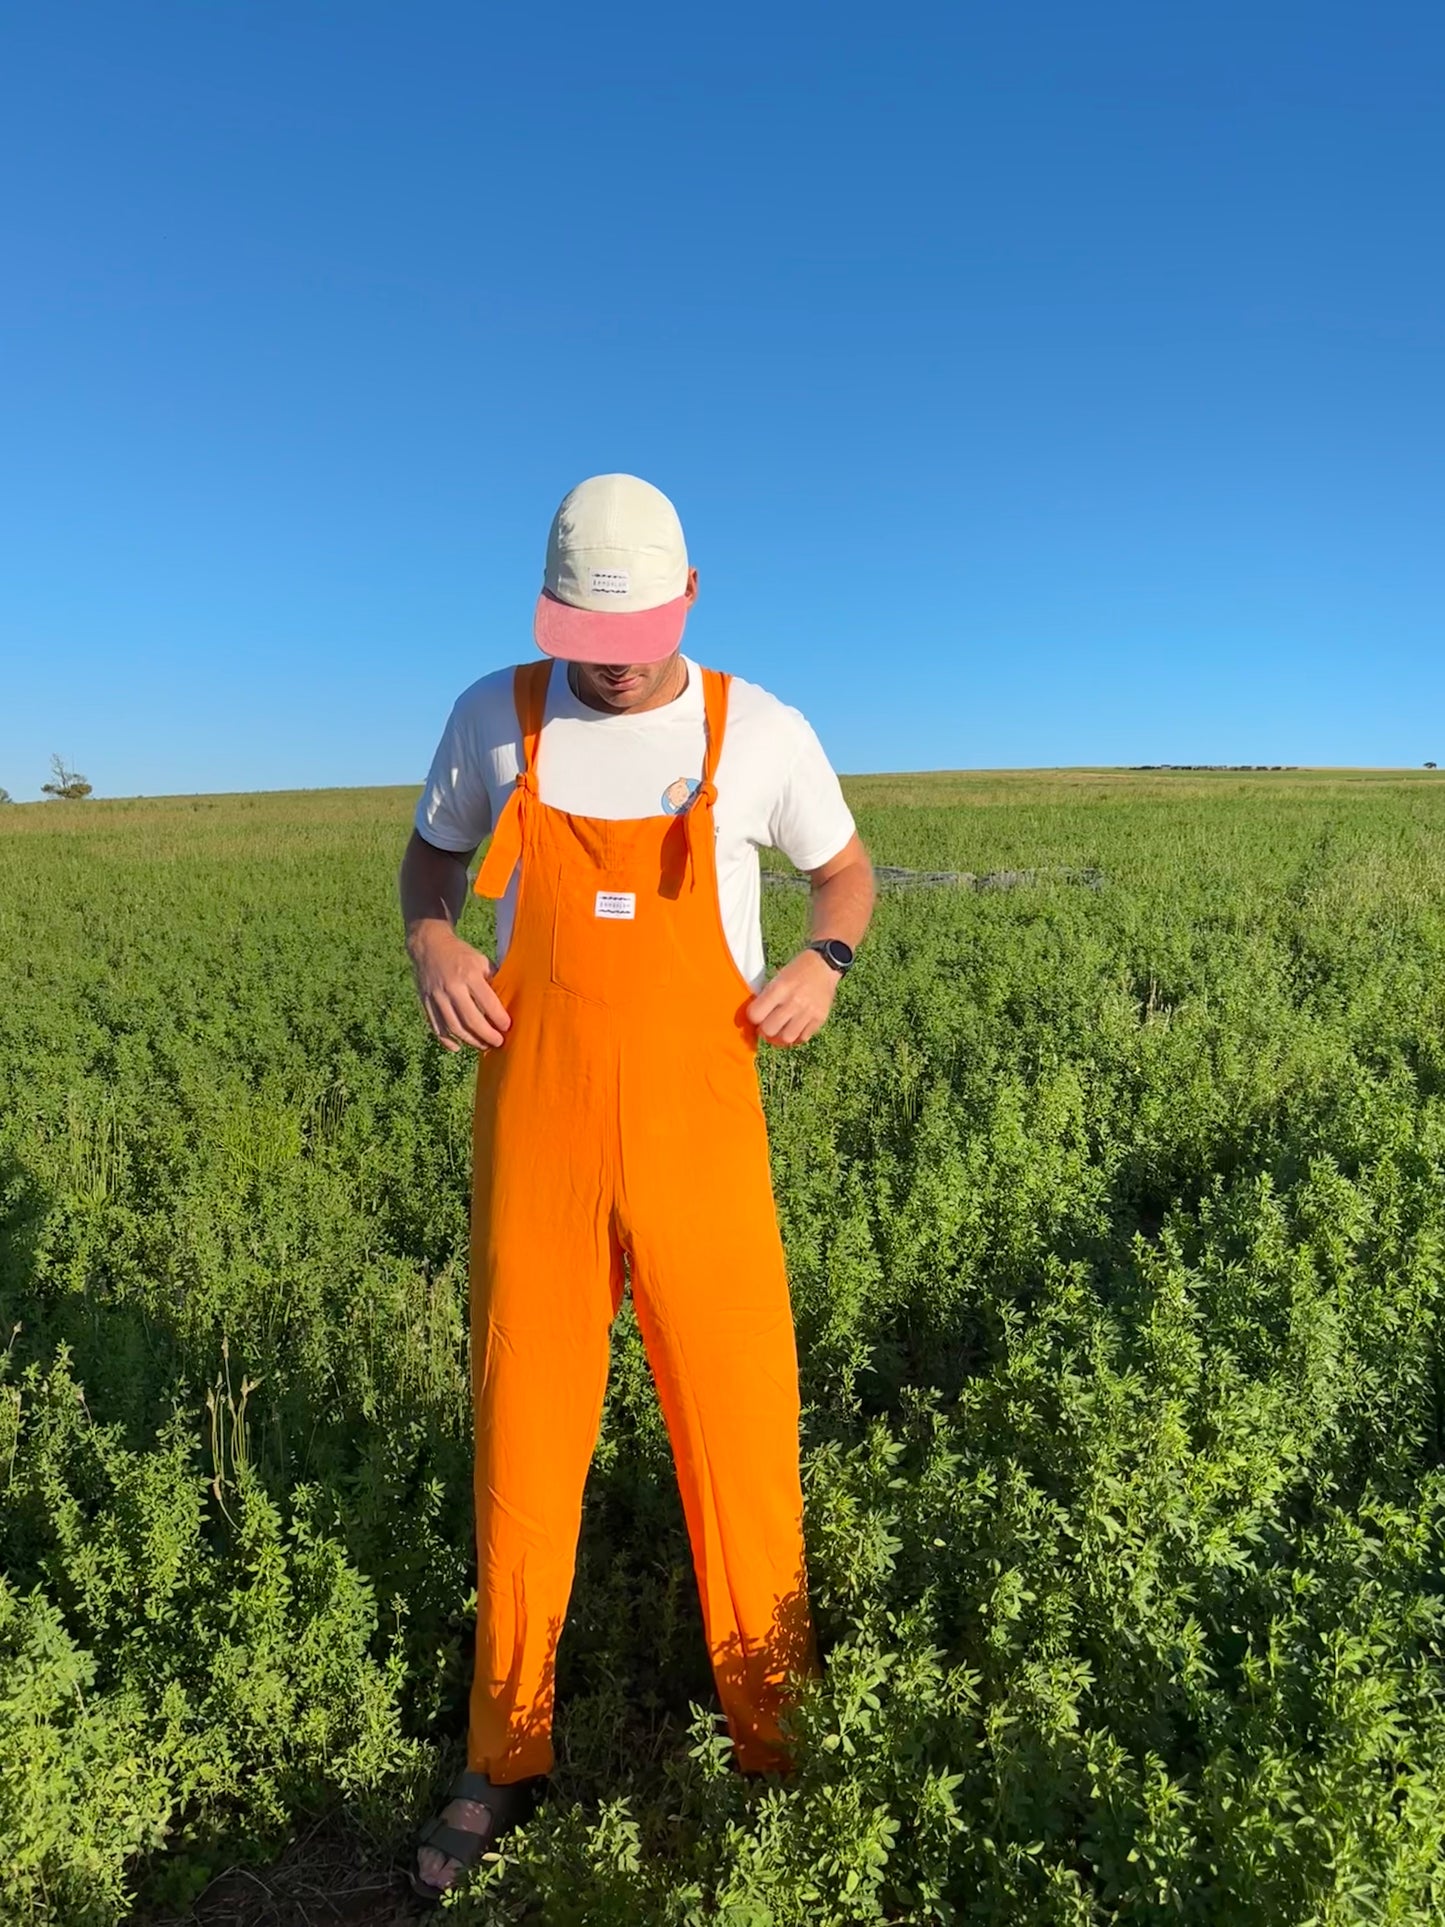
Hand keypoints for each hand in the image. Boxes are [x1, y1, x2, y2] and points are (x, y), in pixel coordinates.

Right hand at [407, 925, 511, 1051]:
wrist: (429, 945)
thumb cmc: (461, 954)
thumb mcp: (480, 960)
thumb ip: (492, 980)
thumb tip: (507, 1003)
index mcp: (468, 974)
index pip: (487, 1002)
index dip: (499, 1019)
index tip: (508, 1027)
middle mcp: (451, 987)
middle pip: (470, 1020)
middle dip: (487, 1036)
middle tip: (498, 1043)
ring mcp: (436, 996)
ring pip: (453, 1027)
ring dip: (470, 1041)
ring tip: (483, 1046)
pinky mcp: (425, 1002)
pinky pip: (436, 1027)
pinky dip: (447, 1041)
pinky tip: (459, 1047)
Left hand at [746, 949, 839, 1047]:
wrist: (825, 965)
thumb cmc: (798, 970)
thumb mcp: (778, 977)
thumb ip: (767, 996)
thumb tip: (755, 1016)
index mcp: (780, 988)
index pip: (755, 1014)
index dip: (752, 1017)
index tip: (755, 1015)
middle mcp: (794, 1001)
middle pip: (769, 1029)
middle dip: (764, 1030)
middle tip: (765, 1025)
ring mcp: (808, 1011)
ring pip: (787, 1038)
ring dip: (780, 1037)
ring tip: (779, 1031)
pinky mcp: (820, 1018)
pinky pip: (803, 1037)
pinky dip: (796, 1036)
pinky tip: (793, 1029)